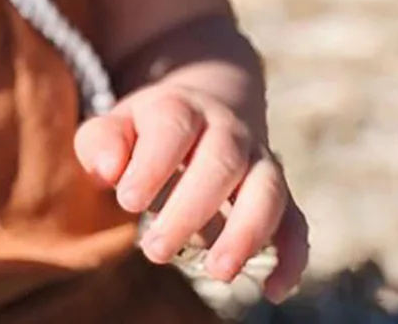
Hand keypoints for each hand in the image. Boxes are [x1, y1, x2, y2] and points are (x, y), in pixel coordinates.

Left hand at [74, 83, 307, 302]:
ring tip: (217, 273)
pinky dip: (292, 256)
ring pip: (268, 190)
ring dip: (247, 232)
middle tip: (154, 251)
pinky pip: (296, 222)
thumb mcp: (117, 125)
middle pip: (221, 162)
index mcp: (182, 107)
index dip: (152, 165)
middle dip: (190, 210)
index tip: (127, 201)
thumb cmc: (147, 131)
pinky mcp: (280, 195)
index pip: (173, 128)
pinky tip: (272, 290)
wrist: (203, 112)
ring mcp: (259, 160)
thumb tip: (107, 171)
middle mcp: (228, 129)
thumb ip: (102, 142)